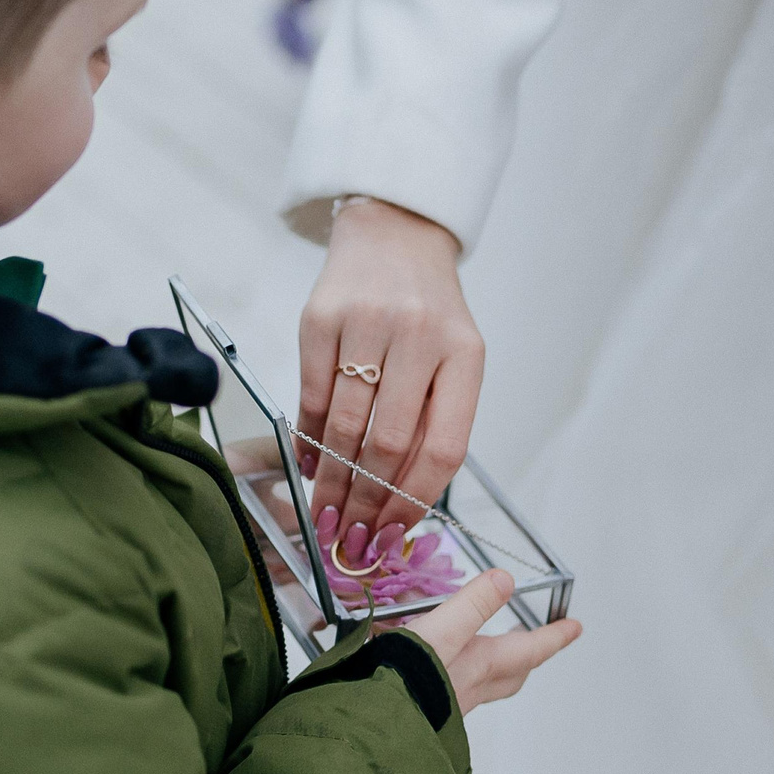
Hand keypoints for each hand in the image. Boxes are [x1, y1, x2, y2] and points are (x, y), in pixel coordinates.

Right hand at [298, 197, 484, 536]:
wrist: (394, 234)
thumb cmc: (427, 311)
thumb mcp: (453, 358)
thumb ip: (434, 421)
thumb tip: (399, 504)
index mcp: (465, 355)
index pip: (443, 447)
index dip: (415, 500)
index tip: (392, 535)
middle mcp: (420, 335)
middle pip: (389, 443)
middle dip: (367, 503)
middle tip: (350, 539)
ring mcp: (368, 322)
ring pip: (345, 425)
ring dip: (332, 481)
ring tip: (325, 514)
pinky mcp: (320, 317)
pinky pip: (311, 395)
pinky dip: (309, 440)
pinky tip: (309, 466)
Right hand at [402, 569, 582, 710]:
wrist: (369, 725)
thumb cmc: (406, 680)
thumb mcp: (442, 629)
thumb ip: (473, 604)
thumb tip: (506, 580)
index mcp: (482, 665)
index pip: (530, 649)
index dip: (554, 636)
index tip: (575, 627)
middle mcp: (469, 688)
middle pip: (512, 674)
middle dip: (528, 656)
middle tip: (537, 643)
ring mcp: (447, 704)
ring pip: (484, 685)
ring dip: (494, 669)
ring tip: (490, 654)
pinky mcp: (423, 712)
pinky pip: (453, 692)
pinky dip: (458, 677)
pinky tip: (438, 672)